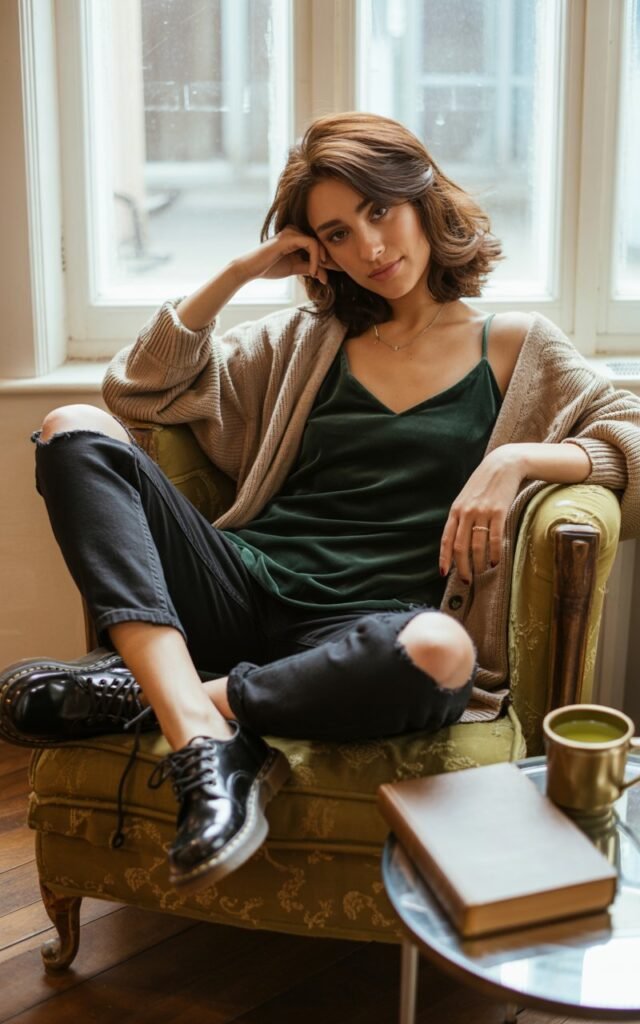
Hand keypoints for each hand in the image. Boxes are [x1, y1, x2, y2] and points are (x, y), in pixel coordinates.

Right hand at [237, 226, 340, 285]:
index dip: (326, 261)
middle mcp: (295, 230)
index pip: (317, 244)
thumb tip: (325, 276)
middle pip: (320, 242)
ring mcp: (292, 232)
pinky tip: (312, 272)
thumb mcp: (295, 268)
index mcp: (296, 236)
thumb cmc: (270, 267)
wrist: (251, 269)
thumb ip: (309, 268)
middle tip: (326, 278)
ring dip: (321, 261)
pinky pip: (311, 244)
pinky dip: (315, 259)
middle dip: (327, 261)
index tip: (326, 277)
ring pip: (317, 242)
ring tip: (316, 276)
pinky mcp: (290, 237)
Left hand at [439, 446, 524, 582]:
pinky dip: (495, 553)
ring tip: (482, 572)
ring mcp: (482, 512)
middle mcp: (466, 512)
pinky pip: (495, 538)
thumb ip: (460, 517)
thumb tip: (457, 541)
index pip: (446, 539)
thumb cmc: (484, 484)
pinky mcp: (499, 511)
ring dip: (479, 563)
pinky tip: (495, 561)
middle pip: (460, 547)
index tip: (443, 573)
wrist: (502, 465)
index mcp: (455, 511)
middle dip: (462, 567)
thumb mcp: (466, 498)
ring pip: (477, 546)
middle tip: (467, 580)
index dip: (444, 558)